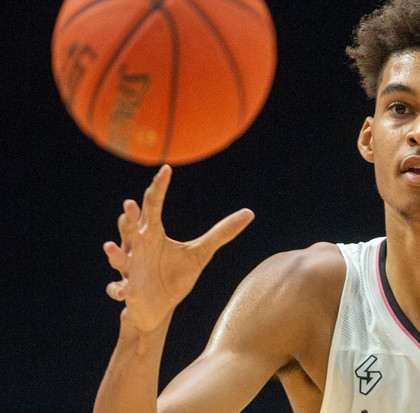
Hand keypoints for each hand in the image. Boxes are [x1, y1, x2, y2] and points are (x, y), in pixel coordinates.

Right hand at [103, 165, 253, 332]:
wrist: (159, 309)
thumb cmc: (175, 276)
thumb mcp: (201, 253)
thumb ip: (222, 233)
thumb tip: (250, 213)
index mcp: (153, 234)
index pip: (154, 206)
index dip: (158, 188)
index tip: (165, 169)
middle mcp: (137, 248)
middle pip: (130, 228)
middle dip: (129, 218)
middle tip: (130, 204)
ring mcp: (130, 270)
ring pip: (119, 258)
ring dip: (115, 253)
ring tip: (110, 247)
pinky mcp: (128, 292)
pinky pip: (119, 289)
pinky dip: (119, 290)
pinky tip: (124, 291)